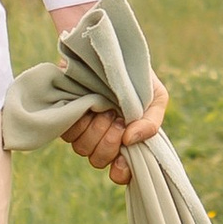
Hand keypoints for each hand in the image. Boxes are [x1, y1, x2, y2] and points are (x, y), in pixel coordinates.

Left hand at [59, 73, 167, 187]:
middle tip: (116, 118)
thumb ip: (151, 122)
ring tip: (103, 107)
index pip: (120, 173)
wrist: (110, 51)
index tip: (121, 161)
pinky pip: (68, 133)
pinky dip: (79, 121)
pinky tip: (88, 105)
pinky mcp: (67, 117)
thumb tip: (130, 140)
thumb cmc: (136, 77)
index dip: (120, 173)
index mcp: (125, 141)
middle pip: (99, 160)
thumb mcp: (155, 97)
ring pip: (83, 148)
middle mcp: (103, 139)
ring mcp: (85, 130)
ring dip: (95, 129)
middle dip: (108, 141)